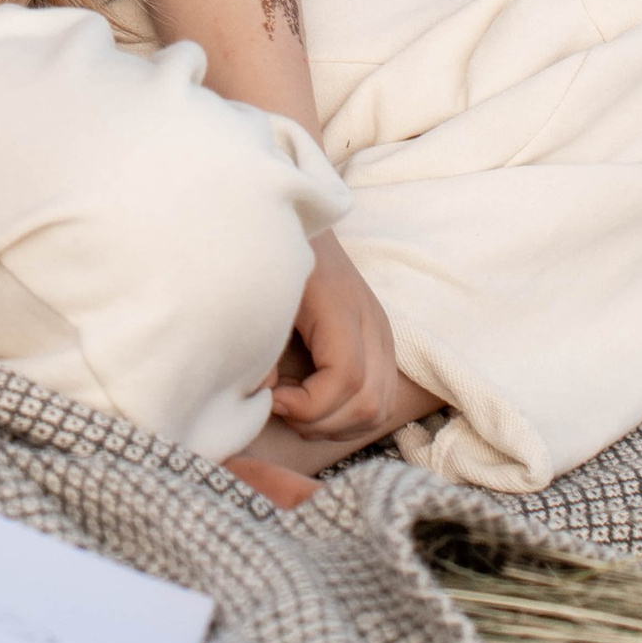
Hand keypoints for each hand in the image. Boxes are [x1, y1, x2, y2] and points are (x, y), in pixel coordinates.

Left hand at [260, 234, 429, 472]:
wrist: (299, 217)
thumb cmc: (273, 253)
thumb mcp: (262, 292)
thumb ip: (259, 342)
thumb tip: (263, 392)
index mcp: (341, 307)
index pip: (346, 379)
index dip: (309, 405)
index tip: (273, 399)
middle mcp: (371, 324)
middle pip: (368, 403)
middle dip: (321, 422)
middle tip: (282, 407)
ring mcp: (382, 336)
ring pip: (378, 408)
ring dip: (336, 425)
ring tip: (296, 407)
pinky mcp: (381, 345)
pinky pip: (380, 400)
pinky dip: (349, 416)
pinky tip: (314, 403)